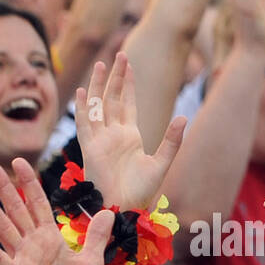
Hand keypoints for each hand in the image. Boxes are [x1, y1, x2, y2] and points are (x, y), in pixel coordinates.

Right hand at [0, 160, 113, 264]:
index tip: (20, 162)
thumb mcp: (92, 261)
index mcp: (49, 237)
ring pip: (4, 228)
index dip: (29, 183)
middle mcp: (32, 244)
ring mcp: (21, 259)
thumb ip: (96, 236)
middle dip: (5, 188)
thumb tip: (108, 211)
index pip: (37, 204)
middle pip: (16, 210)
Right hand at [75, 54, 186, 211]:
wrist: (124, 209)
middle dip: (115, 77)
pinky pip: (84, 125)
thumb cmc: (141, 193)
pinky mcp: (90, 150)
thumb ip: (172, 141)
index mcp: (129, 136)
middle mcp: (113, 135)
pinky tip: (82, 91)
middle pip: (112, 99)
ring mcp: (100, 141)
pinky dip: (82, 108)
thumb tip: (183, 117)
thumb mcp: (162, 163)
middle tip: (119, 55)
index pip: (126, 103)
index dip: (127, 84)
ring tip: (101, 64)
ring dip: (98, 86)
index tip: (128, 64)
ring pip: (97, 107)